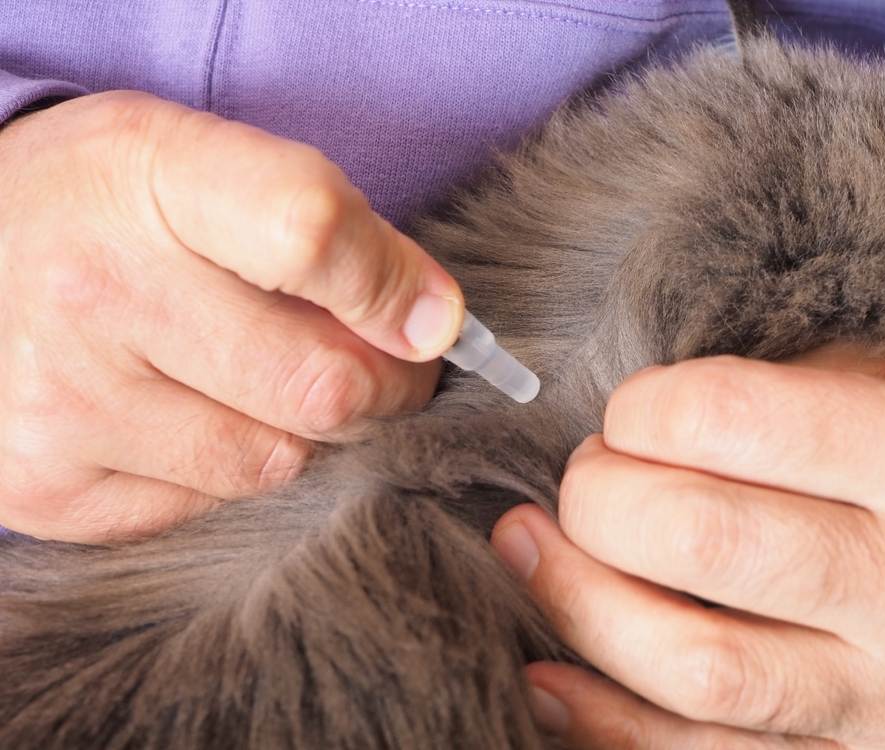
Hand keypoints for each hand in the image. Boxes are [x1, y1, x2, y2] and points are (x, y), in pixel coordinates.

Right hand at [0, 91, 462, 541]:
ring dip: (305, 432)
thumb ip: (329, 227)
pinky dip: (229, 468)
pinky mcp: (46, 487)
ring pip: (276, 460)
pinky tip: (193, 416)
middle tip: (383, 370)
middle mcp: (93, 290)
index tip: (433, 319)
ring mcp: (62, 402)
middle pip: (321, 385)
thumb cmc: (111, 208)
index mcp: (149, 177)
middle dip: (386, 389)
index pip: (311, 235)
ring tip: (267, 382)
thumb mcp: (207, 165)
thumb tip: (435, 322)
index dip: (395, 289)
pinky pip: (209, 505)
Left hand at [492, 345, 884, 748]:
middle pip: (699, 542)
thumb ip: (762, 392)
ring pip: (695, 668)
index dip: (637, 411)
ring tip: (530, 552)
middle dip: (597, 503)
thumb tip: (613, 434)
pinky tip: (548, 675)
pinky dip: (604, 721)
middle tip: (582, 483)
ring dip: (577, 604)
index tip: (627, 416)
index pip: (724, 420)